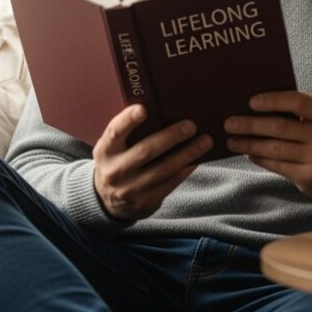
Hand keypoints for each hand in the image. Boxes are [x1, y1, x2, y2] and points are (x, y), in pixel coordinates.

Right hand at [93, 104, 211, 221]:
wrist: (108, 200)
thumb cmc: (119, 160)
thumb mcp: (116, 147)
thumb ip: (132, 131)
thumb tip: (165, 109)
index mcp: (105, 150)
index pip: (114, 132)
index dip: (128, 120)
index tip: (143, 109)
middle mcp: (114, 171)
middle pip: (145, 151)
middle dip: (171, 137)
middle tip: (191, 125)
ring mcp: (129, 189)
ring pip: (163, 169)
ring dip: (188, 154)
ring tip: (206, 141)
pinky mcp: (145, 202)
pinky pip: (170, 183)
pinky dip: (186, 169)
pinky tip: (198, 158)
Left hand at [223, 91, 311, 201]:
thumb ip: (302, 113)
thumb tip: (260, 107)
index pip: (298, 102)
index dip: (273, 100)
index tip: (251, 102)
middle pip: (280, 127)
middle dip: (250, 124)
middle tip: (229, 123)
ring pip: (274, 148)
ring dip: (249, 144)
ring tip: (232, 140)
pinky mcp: (307, 177)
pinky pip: (276, 165)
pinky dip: (259, 158)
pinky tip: (249, 153)